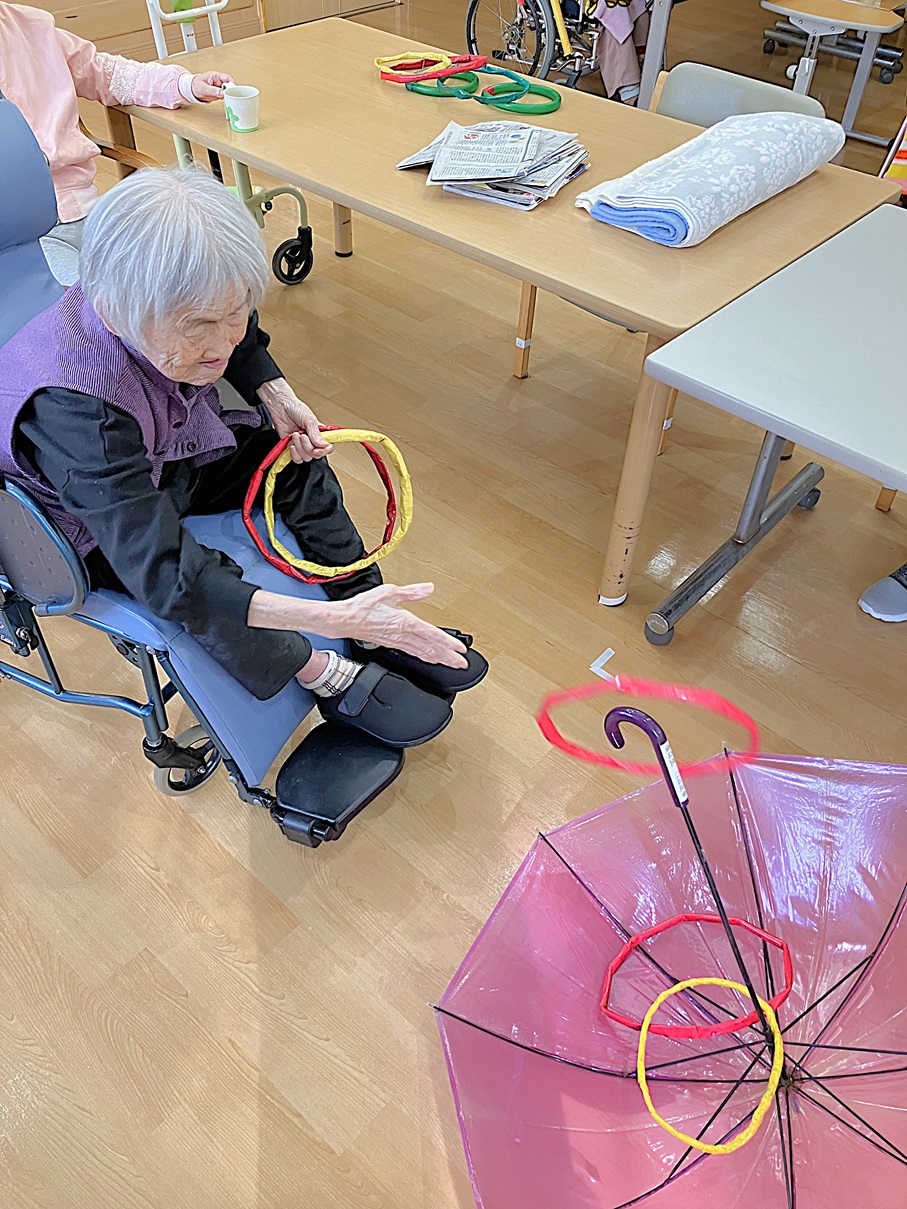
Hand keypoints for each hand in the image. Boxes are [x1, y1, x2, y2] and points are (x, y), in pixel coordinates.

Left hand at [191, 71, 234, 101]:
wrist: (191, 90)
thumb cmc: (195, 85)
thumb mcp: (203, 88)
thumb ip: (213, 90)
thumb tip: (222, 93)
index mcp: (215, 76)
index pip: (227, 78)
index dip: (231, 83)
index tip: (233, 90)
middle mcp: (219, 82)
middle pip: (229, 86)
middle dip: (230, 91)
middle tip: (230, 97)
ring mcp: (219, 88)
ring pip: (227, 92)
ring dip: (228, 96)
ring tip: (228, 100)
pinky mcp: (218, 94)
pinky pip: (224, 97)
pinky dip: (226, 100)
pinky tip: (226, 102)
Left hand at [258, 378, 332, 462]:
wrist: (280, 407)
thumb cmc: (295, 409)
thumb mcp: (309, 419)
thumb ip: (316, 433)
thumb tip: (322, 444)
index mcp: (320, 433)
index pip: (328, 447)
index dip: (325, 450)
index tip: (318, 449)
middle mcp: (312, 441)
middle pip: (316, 454)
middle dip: (308, 447)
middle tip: (303, 436)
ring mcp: (302, 445)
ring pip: (306, 457)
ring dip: (300, 448)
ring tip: (295, 435)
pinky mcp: (292, 448)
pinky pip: (297, 459)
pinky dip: (294, 454)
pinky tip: (291, 445)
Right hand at [339, 584, 467, 667]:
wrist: (345, 620)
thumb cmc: (363, 607)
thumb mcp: (389, 592)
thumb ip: (411, 592)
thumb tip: (428, 588)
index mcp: (404, 622)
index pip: (431, 634)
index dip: (448, 643)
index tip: (460, 649)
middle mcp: (403, 635)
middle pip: (430, 649)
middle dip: (448, 657)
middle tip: (463, 664)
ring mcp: (398, 642)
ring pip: (423, 653)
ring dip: (439, 659)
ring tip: (452, 664)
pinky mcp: (392, 644)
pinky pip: (414, 653)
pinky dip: (426, 657)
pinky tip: (431, 659)